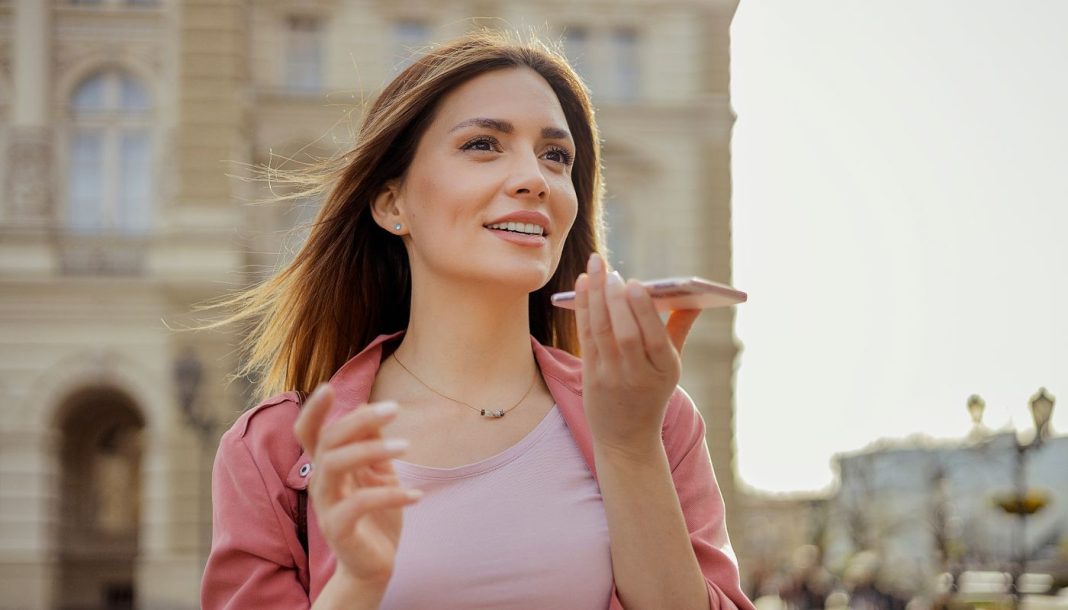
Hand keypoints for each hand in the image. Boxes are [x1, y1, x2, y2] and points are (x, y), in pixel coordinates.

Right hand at [293, 384, 421, 586]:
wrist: (374, 564)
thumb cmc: (376, 514)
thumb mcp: (378, 473)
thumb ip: (372, 444)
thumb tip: (369, 407)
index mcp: (328, 465)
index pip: (309, 432)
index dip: (314, 410)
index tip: (329, 387)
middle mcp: (321, 482)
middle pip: (328, 440)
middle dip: (359, 419)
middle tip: (395, 408)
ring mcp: (325, 505)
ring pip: (335, 464)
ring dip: (371, 449)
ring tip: (406, 445)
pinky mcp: (337, 529)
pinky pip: (358, 503)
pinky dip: (391, 495)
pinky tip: (417, 495)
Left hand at [574, 253, 700, 454]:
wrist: (626, 438)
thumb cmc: (652, 393)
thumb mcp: (671, 367)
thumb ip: (679, 330)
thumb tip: (694, 298)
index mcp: (665, 370)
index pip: (655, 339)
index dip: (643, 311)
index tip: (636, 284)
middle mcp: (638, 375)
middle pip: (625, 334)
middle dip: (616, 300)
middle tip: (612, 273)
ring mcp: (612, 376)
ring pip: (602, 332)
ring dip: (596, 297)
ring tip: (596, 268)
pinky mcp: (591, 376)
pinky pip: (586, 336)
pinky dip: (584, 308)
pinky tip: (583, 285)